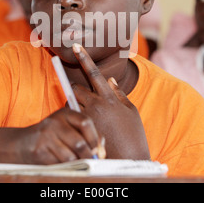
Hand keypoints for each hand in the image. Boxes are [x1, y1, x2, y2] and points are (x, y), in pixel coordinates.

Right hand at [20, 107, 101, 163]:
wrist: (21, 143)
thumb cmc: (51, 136)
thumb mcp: (68, 128)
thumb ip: (87, 135)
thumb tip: (101, 151)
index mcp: (64, 114)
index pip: (85, 122)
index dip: (94, 138)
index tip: (97, 149)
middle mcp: (54, 122)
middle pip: (79, 143)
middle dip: (88, 156)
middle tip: (89, 160)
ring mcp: (45, 136)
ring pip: (70, 157)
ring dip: (75, 163)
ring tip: (73, 161)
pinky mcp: (38, 151)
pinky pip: (59, 164)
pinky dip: (63, 167)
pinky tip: (60, 162)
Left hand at [71, 43, 149, 159]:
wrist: (129, 157)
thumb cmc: (132, 134)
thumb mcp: (131, 111)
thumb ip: (119, 93)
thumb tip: (110, 80)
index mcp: (110, 97)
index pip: (95, 73)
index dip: (84, 58)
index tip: (76, 46)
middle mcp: (97, 105)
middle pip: (76, 88)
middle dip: (76, 90)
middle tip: (83, 99)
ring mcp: (88, 117)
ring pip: (71, 103)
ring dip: (74, 105)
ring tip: (86, 116)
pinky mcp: (82, 128)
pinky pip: (72, 118)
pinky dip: (75, 118)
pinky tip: (82, 125)